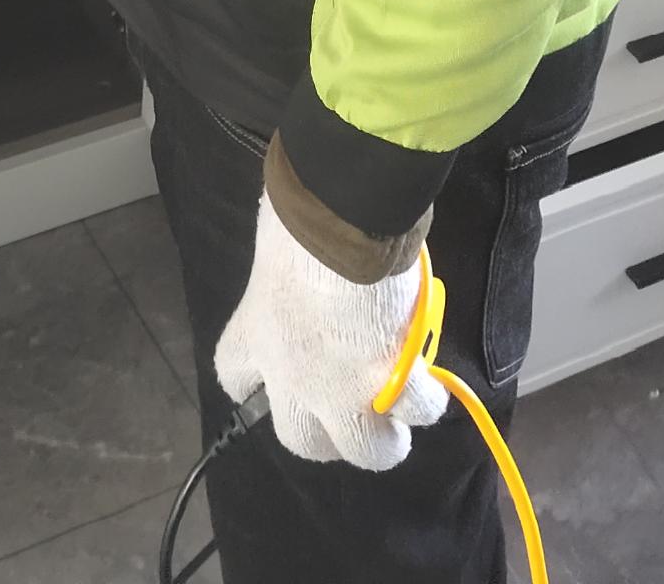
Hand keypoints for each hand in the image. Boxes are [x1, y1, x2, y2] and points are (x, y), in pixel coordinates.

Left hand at [215, 193, 447, 468]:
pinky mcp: (392, 383)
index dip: (254, 380)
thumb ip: (286, 267)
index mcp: (254, 334)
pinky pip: (417, 411)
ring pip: (368, 450)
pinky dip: (427, 399)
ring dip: (384, 438)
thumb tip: (309, 257)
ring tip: (398, 416)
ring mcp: (344, 389)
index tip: (270, 372)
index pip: (234, 377)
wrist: (345, 221)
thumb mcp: (276, 242)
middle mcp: (293, 377)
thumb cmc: (302, 212)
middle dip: (326, 435)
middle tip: (348, 412)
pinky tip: (429, 382)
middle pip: (301, 441)